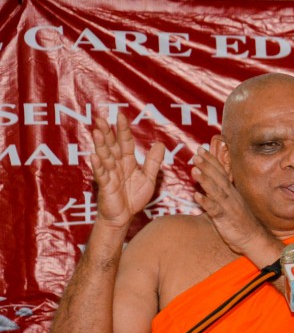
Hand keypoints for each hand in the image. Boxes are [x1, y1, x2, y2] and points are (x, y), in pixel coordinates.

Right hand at [90, 113, 163, 227]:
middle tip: (101, 118)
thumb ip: (153, 162)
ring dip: (101, 145)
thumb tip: (160, 144)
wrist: (124, 217)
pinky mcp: (105, 186)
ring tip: (97, 132)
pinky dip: (98, 166)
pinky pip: (102, 175)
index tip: (120, 116)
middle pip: (111, 146)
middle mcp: (117, 165)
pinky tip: (94, 156)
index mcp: (128, 162)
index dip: (123, 130)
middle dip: (107, 132)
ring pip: (105, 157)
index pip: (125, 143)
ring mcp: (110, 175)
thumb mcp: (148, 178)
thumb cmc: (134, 197)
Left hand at [190, 145, 273, 259]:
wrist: (253, 239)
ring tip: (194, 169)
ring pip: (216, 191)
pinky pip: (215, 210)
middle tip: (197, 154)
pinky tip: (197, 197)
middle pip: (218, 178)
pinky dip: (206, 202)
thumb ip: (221, 193)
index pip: (220, 172)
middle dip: (207, 165)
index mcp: (231, 192)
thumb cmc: (241, 222)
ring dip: (205, 180)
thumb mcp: (232, 204)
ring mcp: (228, 207)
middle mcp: (230, 196)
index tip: (201, 149)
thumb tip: (210, 184)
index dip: (211, 160)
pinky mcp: (225, 219)